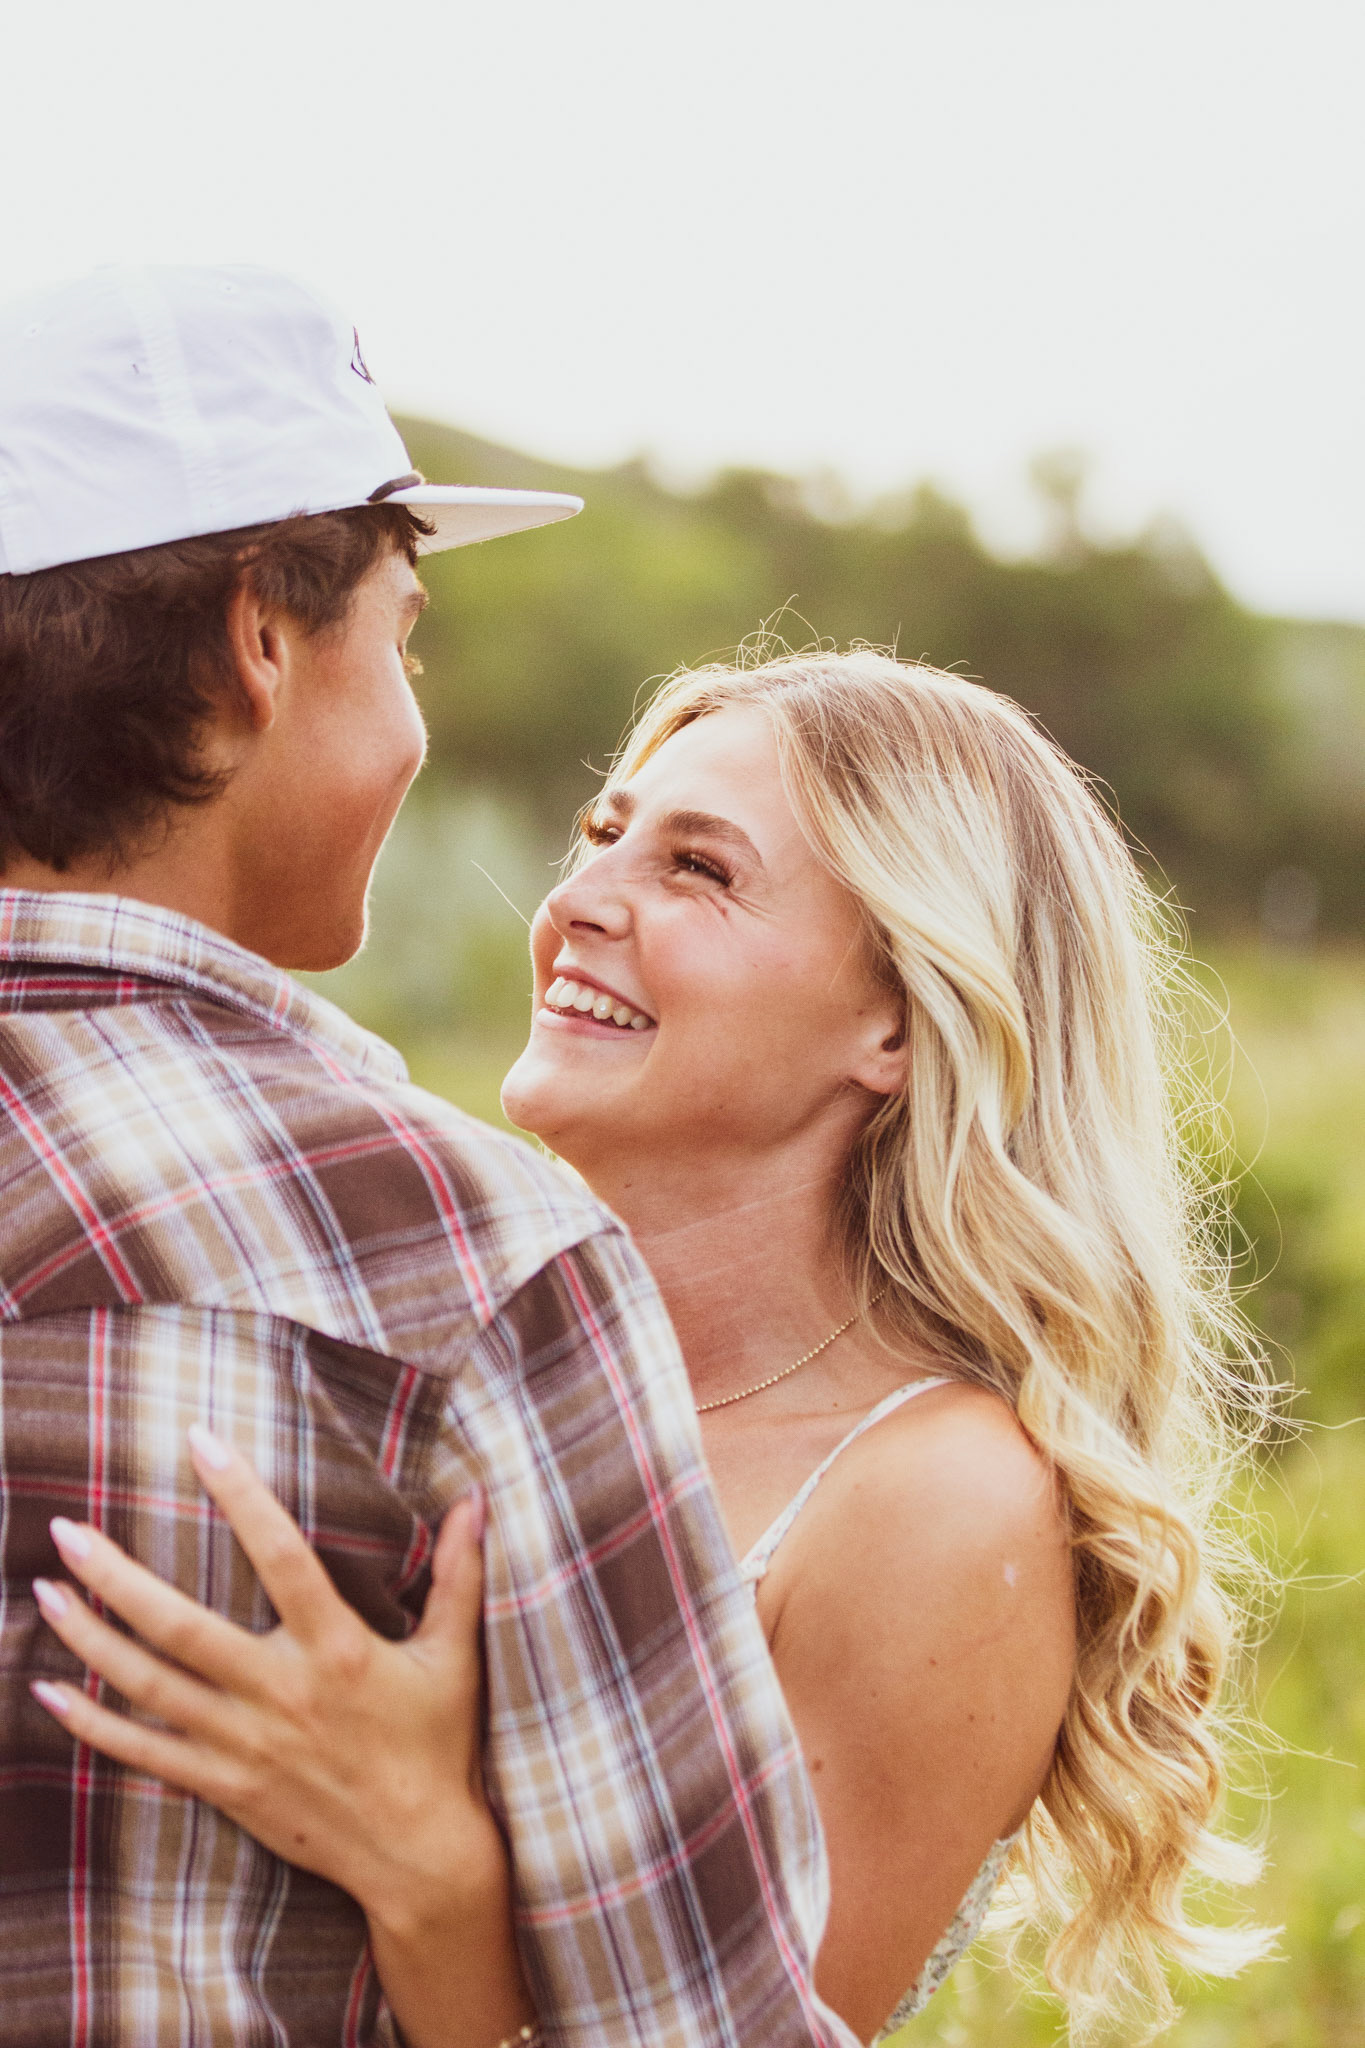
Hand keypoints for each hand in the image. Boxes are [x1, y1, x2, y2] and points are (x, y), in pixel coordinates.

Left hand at [31, 1426, 505, 1933]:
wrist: (419, 1856)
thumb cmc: (441, 1746)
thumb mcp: (456, 1655)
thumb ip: (461, 1572)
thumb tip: (477, 1496)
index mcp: (338, 1649)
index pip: (282, 1555)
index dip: (241, 1496)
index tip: (199, 1441)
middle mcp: (280, 1693)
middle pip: (181, 1628)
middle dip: (116, 1578)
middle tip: (65, 1530)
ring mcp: (244, 1744)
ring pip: (149, 1686)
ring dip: (89, 1639)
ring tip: (44, 1591)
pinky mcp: (224, 1785)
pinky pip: (145, 1752)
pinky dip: (92, 1725)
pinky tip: (47, 1694)